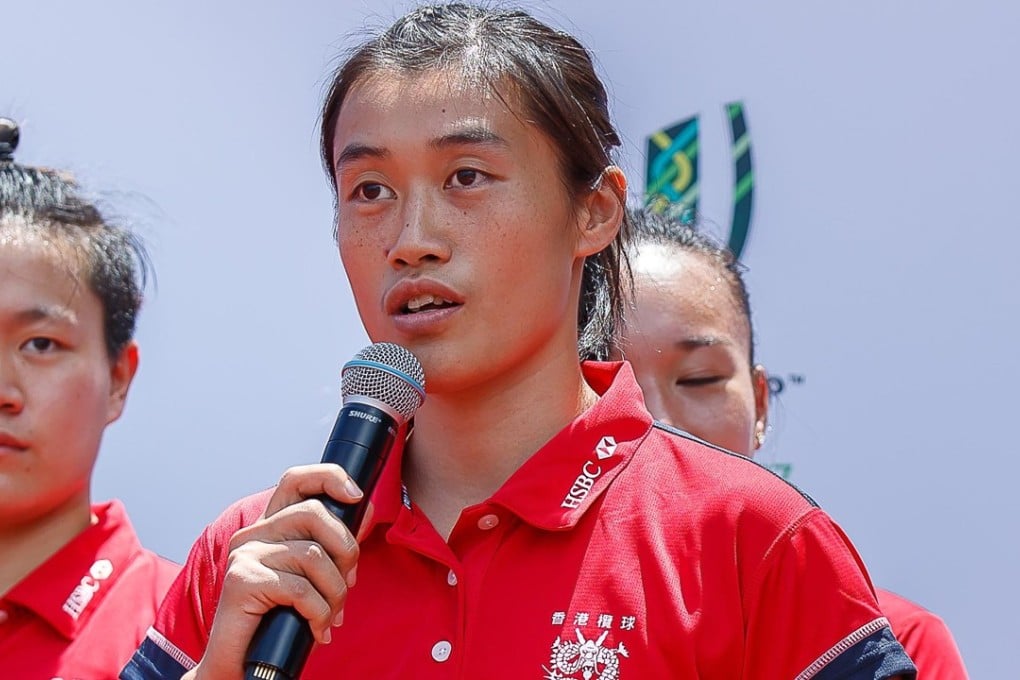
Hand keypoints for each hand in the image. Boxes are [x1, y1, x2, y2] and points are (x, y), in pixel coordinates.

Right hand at [188, 464, 368, 679]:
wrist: (240, 664)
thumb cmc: (280, 619)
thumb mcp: (312, 575)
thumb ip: (333, 543)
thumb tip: (366, 508)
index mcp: (270, 527)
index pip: (297, 479)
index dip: (329, 477)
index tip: (357, 497)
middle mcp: (254, 533)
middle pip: (314, 513)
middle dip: (346, 550)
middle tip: (348, 584)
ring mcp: (245, 554)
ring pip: (313, 556)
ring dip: (335, 592)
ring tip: (331, 616)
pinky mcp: (242, 580)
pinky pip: (300, 589)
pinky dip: (318, 613)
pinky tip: (317, 629)